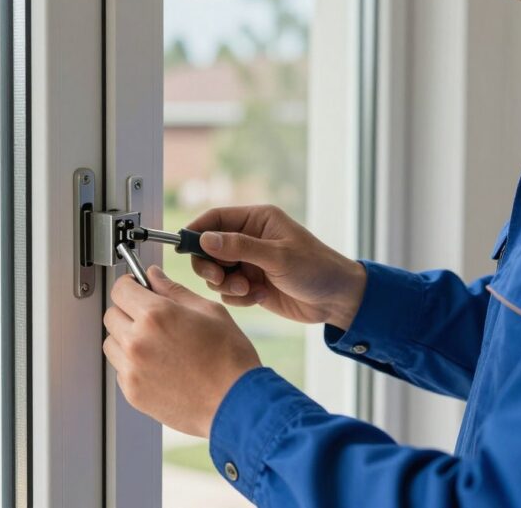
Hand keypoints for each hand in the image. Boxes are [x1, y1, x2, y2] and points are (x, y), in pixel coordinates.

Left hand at [104, 266, 260, 437]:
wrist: (237, 404)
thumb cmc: (230, 359)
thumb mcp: (209, 311)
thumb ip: (174, 290)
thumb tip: (154, 276)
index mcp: (156, 315)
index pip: (120, 289)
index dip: (130, 285)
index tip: (137, 289)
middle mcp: (138, 341)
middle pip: (111, 314)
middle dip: (128, 311)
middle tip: (151, 318)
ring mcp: (132, 369)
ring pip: (111, 343)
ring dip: (126, 338)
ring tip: (156, 345)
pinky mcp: (133, 392)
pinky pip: (120, 369)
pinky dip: (132, 364)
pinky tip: (159, 366)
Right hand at [189, 205, 366, 330]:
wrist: (337, 300)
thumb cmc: (316, 269)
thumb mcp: (277, 257)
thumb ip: (239, 247)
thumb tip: (205, 239)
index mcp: (257, 220)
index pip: (214, 219)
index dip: (196, 232)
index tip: (183, 248)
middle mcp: (249, 238)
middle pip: (208, 248)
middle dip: (210, 266)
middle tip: (219, 277)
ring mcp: (249, 262)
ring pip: (216, 272)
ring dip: (226, 285)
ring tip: (248, 290)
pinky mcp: (251, 285)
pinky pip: (228, 291)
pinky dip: (238, 298)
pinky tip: (259, 298)